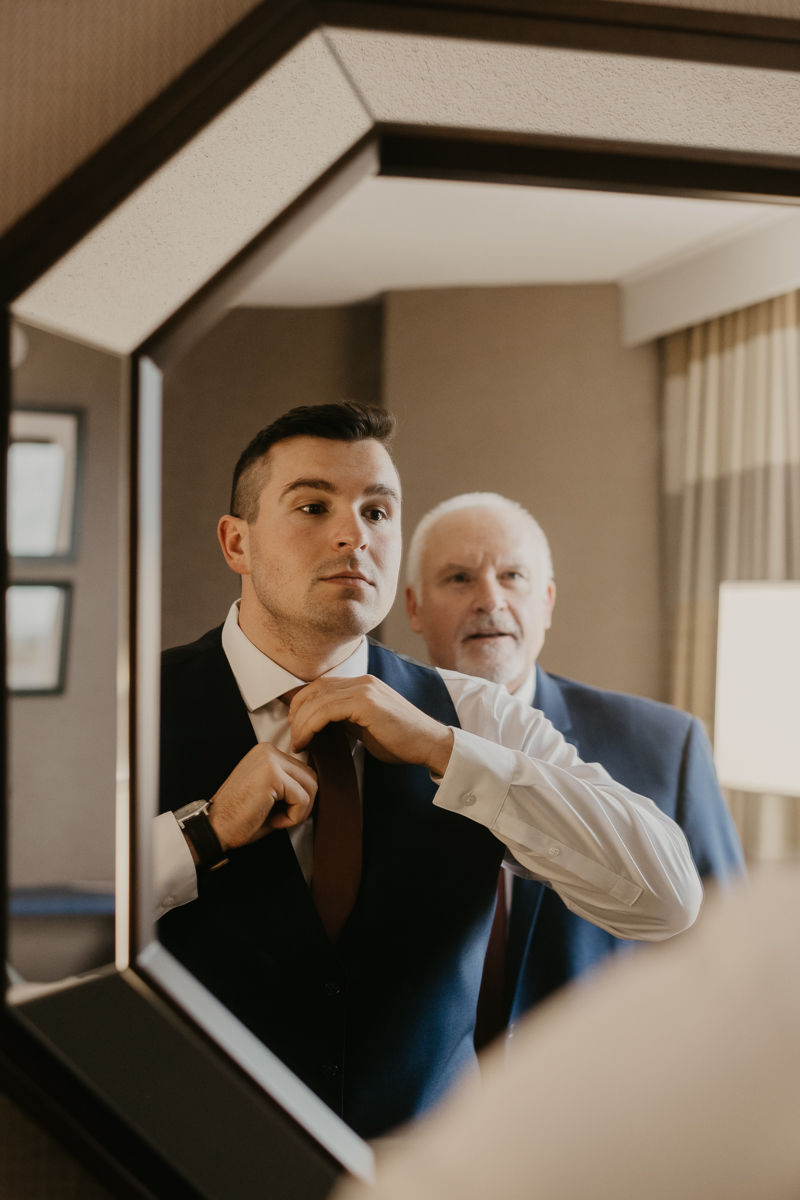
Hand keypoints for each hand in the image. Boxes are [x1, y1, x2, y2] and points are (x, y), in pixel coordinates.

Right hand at [204, 742, 317, 851]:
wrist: (214, 829)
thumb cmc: (239, 817)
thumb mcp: (269, 794)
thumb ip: (289, 785)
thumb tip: (314, 788)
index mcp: (266, 753)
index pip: (302, 772)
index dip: (298, 798)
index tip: (279, 811)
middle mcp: (268, 750)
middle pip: (310, 777)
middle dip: (302, 804)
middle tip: (281, 818)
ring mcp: (270, 760)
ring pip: (311, 787)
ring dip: (299, 811)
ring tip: (277, 819)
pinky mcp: (273, 775)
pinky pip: (303, 799)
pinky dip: (294, 817)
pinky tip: (274, 821)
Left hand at [288, 675, 454, 775]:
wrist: (429, 744)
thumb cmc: (401, 741)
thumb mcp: (366, 726)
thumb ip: (346, 718)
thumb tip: (321, 724)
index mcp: (363, 684)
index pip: (322, 685)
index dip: (303, 701)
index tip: (294, 722)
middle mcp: (362, 681)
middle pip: (316, 689)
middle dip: (297, 712)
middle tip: (292, 735)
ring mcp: (364, 690)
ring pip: (318, 700)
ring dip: (301, 723)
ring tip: (297, 743)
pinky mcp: (366, 702)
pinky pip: (326, 710)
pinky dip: (310, 726)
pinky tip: (307, 741)